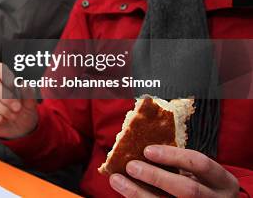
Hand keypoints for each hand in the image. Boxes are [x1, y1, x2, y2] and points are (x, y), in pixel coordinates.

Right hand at [0, 63, 38, 138]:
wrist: (23, 128)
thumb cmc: (25, 110)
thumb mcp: (31, 102)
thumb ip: (28, 93)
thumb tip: (23, 84)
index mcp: (6, 81)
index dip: (3, 74)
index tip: (13, 85)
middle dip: (6, 97)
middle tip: (18, 107)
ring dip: (2, 108)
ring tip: (13, 116)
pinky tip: (3, 120)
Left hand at [109, 145, 239, 197]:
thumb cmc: (200, 183)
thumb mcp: (199, 173)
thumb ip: (179, 162)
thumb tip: (140, 146)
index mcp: (223, 181)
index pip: (200, 164)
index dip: (173, 156)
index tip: (147, 150)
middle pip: (187, 190)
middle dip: (156, 177)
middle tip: (130, 166)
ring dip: (138, 194)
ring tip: (117, 180)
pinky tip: (125, 193)